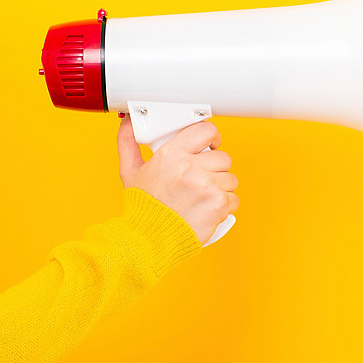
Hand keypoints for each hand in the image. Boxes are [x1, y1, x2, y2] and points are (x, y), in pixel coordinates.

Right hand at [117, 118, 239, 244]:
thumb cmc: (142, 208)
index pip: (205, 130)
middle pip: (222, 157)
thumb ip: (128, 143)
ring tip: (203, 198)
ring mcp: (206, 186)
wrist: (148, 241)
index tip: (211, 145)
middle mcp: (190, 168)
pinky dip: (225, 206)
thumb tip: (128, 122)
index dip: (212, 137)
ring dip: (221, 188)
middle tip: (201, 181)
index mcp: (171, 154)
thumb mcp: (130, 172)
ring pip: (231, 178)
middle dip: (215, 169)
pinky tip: (208, 210)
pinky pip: (234, 199)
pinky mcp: (218, 204)